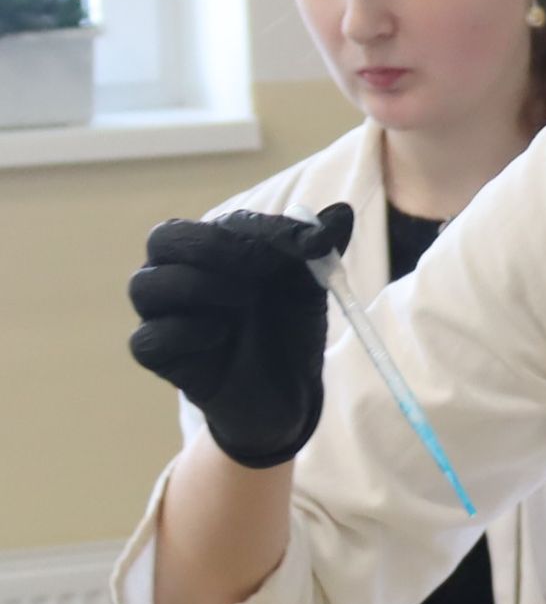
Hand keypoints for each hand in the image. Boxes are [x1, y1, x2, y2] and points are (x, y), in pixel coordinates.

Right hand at [126, 203, 346, 467]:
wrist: (290, 392)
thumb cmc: (289, 327)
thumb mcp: (310, 286)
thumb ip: (318, 248)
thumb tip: (342, 212)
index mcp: (210, 249)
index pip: (216, 223)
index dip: (260, 230)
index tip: (308, 245)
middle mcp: (175, 273)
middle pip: (163, 239)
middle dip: (214, 247)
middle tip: (259, 266)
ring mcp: (161, 314)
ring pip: (145, 285)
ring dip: (196, 286)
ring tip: (242, 300)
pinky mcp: (158, 355)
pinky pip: (148, 338)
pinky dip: (184, 332)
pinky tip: (221, 335)